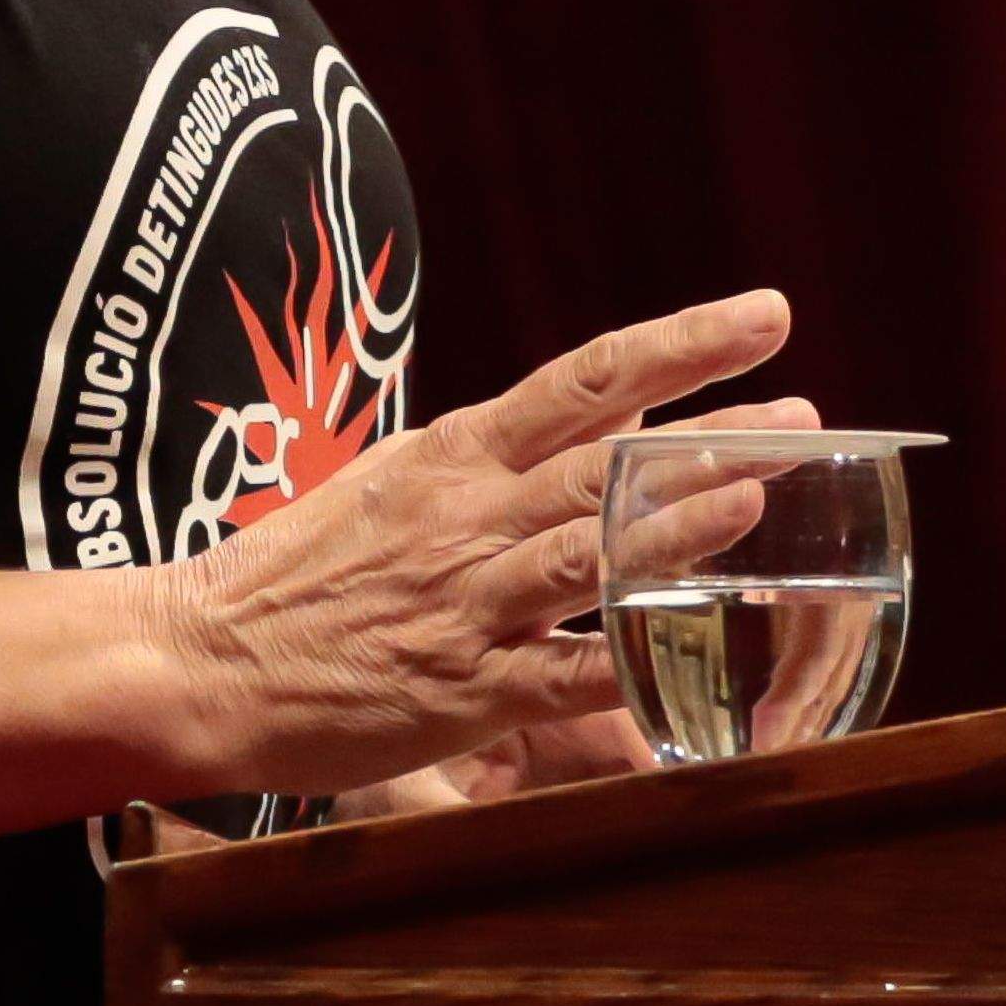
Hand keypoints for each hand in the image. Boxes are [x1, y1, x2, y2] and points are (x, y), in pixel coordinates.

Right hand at [146, 289, 808, 801]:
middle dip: (714, 437)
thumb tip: (635, 401)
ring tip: (758, 502)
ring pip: (585, 552)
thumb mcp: (410, 476)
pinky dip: (623, 659)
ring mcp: (463, 601)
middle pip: (608, 460)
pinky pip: (556, 675)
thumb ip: (519, 443)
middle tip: (807, 419)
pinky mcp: (455, 690)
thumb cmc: (306, 569)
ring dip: (674, 528)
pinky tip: (686, 646)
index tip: (767, 315)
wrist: (198, 657)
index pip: (590, 377)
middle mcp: (468, 514)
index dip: (685, 344)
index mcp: (459, 454)